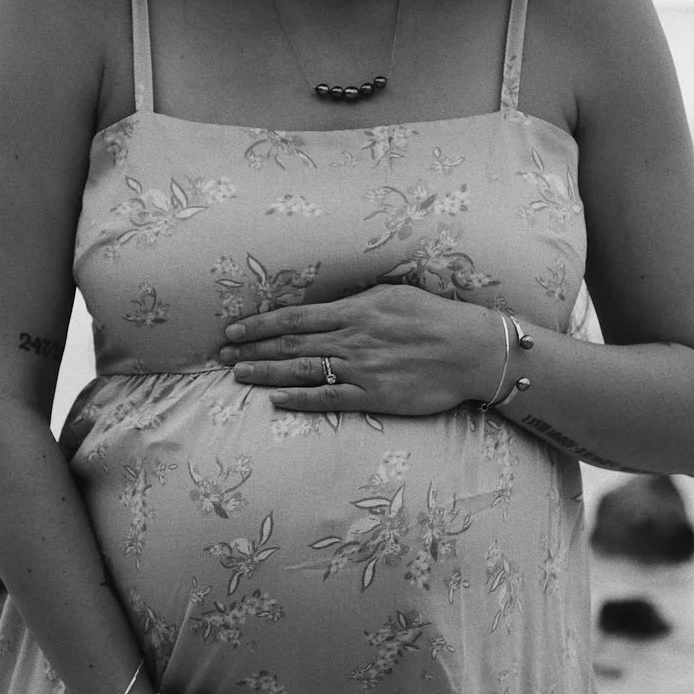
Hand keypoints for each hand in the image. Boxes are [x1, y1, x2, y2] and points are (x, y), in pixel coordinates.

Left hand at [217, 285, 499, 415]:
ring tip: (238, 376)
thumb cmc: (436, 317)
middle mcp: (352, 339)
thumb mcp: (394, 293)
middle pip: (290, 344)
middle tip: (222, 357)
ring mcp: (361, 369)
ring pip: (302, 370)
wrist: (472, 350)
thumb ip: (358, 300)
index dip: (260, 325)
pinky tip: (276, 400)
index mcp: (356, 310)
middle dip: (252, 350)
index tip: (233, 331)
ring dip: (266, 373)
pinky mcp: (374, 396)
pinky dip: (300, 399)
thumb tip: (328, 302)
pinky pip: (329, 398)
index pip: (295, 317)